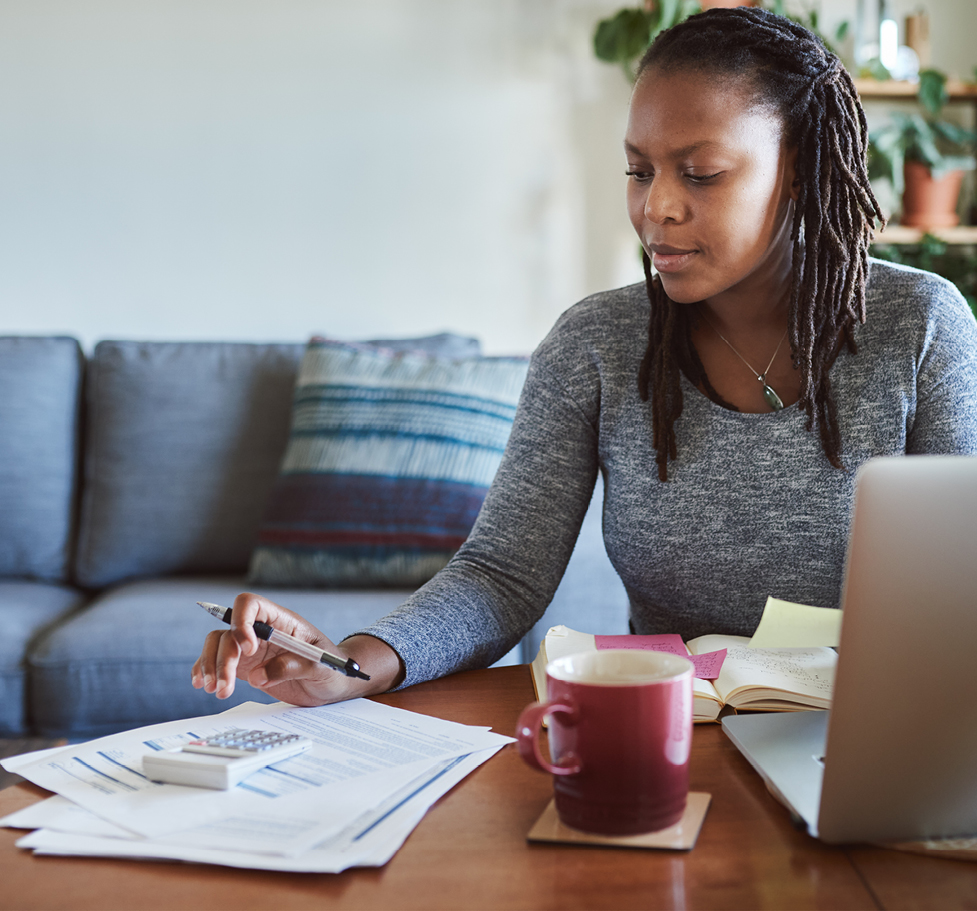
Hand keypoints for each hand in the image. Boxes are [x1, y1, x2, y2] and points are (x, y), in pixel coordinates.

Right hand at [191, 592, 403, 705]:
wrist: (332, 685)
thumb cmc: (332, 669)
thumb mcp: (322, 668)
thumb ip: (292, 667)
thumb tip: (256, 676)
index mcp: (282, 621)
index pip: (250, 604)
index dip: (241, 621)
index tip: (248, 648)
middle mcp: (262, 630)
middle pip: (229, 631)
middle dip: (223, 658)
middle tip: (224, 687)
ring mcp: (251, 648)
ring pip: (217, 644)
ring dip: (210, 666)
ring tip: (216, 691)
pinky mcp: (244, 666)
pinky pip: (216, 661)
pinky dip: (204, 670)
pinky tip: (202, 685)